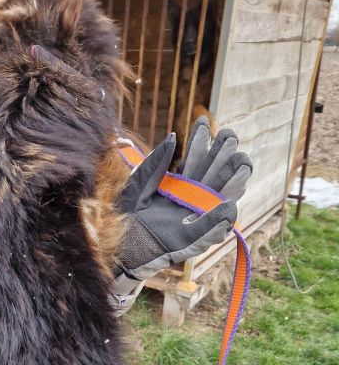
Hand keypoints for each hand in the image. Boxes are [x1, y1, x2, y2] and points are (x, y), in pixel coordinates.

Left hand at [112, 117, 251, 314]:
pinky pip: (213, 229)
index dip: (201, 139)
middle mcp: (193, 198)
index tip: (201, 120)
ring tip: (242, 162)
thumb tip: (173, 137)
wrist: (121, 244)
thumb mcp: (139, 184)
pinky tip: (228, 206)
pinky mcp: (195, 238)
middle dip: (225, 154)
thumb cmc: (128, 215)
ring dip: (235, 180)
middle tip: (229, 136)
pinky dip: (221, 219)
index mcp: (181, 184)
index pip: (197, 158)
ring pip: (223, 196)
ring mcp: (197, 217)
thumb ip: (156, 162)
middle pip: (216, 173)